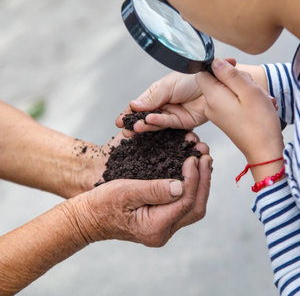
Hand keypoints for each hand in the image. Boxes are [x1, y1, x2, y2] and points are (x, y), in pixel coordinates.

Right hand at [64, 144, 211, 246]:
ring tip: (203, 159)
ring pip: (193, 207)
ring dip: (200, 183)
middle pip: (195, 207)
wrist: (88, 216)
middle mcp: (162, 232)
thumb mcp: (126, 191)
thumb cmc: (102, 202)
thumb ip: (154, 190)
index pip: (184, 202)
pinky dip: (191, 187)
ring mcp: (163, 228)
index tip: (192, 157)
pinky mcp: (161, 220)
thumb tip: (181, 186)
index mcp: (154, 227)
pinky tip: (192, 170)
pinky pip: (183, 205)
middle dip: (204, 180)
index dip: (193, 178)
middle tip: (205, 156)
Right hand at [115, 59, 235, 133]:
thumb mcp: (168, 84)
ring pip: (156, 122)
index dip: (130, 112)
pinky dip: (158, 123)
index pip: (141, 104)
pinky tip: (148, 121)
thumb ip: (152, 97)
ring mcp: (174, 113)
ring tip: (134, 127)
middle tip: (123, 129)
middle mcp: (165, 104)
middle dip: (134, 123)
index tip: (119, 120)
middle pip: (146, 116)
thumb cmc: (193, 76)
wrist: (216, 82)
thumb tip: (133, 105)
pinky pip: (168, 124)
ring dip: (144, 125)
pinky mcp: (184, 122)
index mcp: (159, 92)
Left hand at [196, 59, 283, 162]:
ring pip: (227, 90)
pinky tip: (255, 106)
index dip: (219, 68)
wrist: (265, 151)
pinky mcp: (224, 119)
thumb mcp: (247, 91)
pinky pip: (231, 102)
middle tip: (251, 89)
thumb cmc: (259, 124)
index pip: (203, 72)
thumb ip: (229, 74)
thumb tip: (215, 62)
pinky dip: (244, 101)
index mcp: (212, 96)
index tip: (235, 73)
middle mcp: (210, 105)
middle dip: (236, 80)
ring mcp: (216, 113)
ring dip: (243, 91)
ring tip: (256, 100)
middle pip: (217, 80)